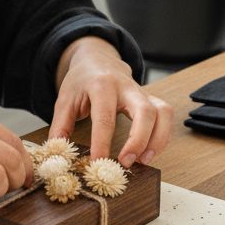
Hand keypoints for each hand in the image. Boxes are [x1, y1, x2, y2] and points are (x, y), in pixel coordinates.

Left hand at [49, 36, 172, 165]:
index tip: (97, 163)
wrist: (97, 60)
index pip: (105, 117)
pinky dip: (162, 136)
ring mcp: (142, 92)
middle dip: (138, 140)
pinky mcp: (151, 99)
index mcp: (101, 85)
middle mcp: (127, 86)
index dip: (102, 143)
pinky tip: (149, 152)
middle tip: (126, 163)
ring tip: (143, 161)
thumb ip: (61, 127)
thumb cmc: (81, 82)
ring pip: (162, 112)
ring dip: (157, 139)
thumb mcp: (64, 100)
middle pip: (144, 111)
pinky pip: (166, 116)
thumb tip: (58, 154)